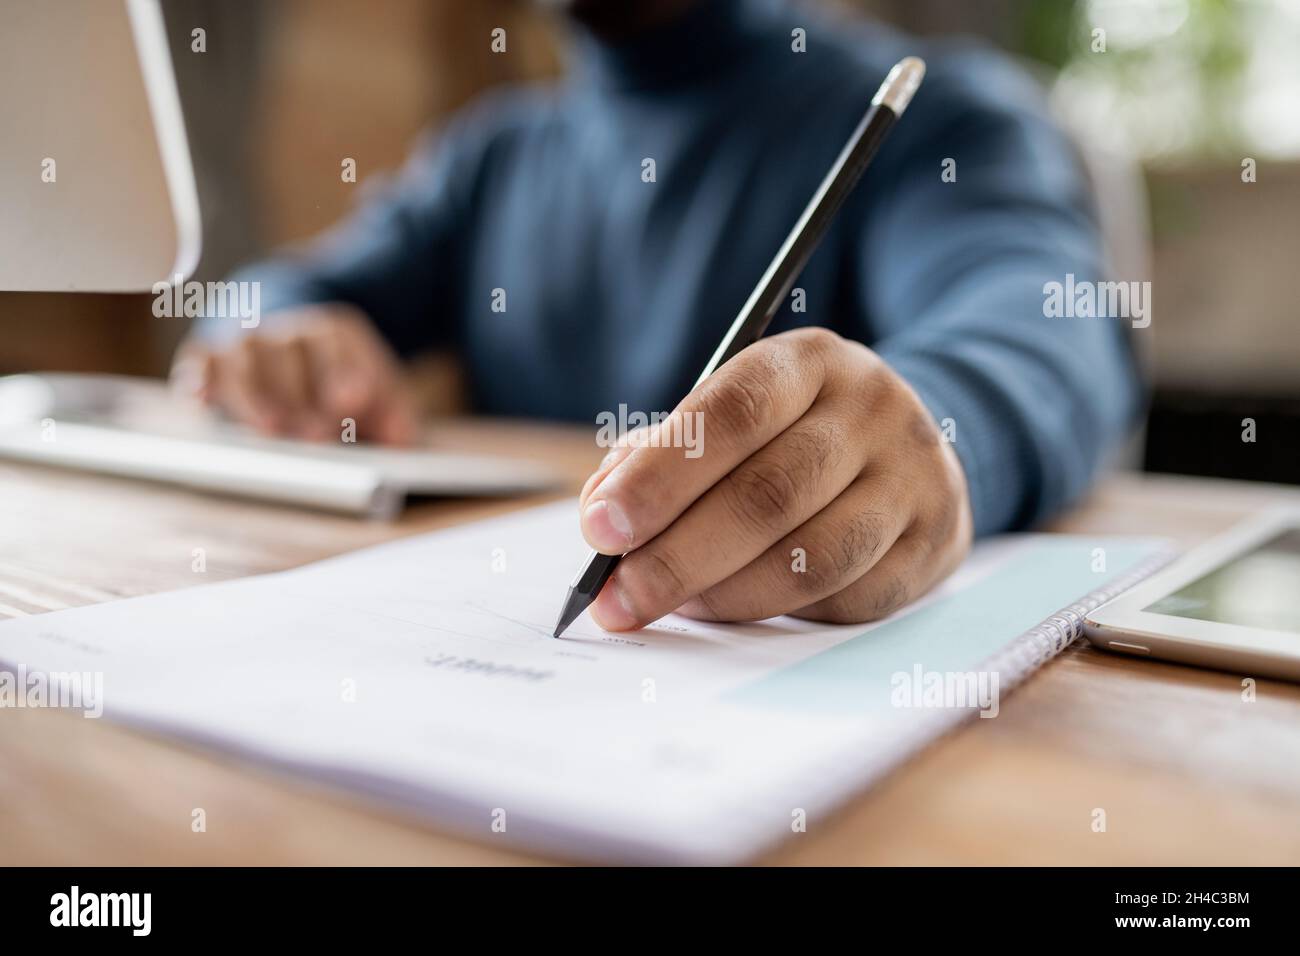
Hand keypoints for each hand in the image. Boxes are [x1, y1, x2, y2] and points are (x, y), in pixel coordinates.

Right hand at [170, 304, 417, 443]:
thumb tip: (399, 439)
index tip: (350, 400)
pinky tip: (199, 398)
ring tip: (272, 430)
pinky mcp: (210, 357)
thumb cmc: (341, 385)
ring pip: (244, 358)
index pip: (334, 341)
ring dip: (257, 397)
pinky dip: (198, 377)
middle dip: (302, 395)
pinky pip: (200, 361)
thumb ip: (395, 414)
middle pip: (289, 352)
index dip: (341, 370)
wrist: (295, 351)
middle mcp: (288, 330)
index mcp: (334, 331)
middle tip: (318, 433)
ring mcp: (247, 342)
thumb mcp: (380, 395)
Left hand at [578, 327, 971, 628]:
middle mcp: (872, 411)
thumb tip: (601, 513)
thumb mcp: (730, 415)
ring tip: (676, 606)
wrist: (907, 448)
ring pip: (812, 559)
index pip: (732, 414)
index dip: (660, 476)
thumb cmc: (788, 435)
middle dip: (678, 557)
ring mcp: (913, 479)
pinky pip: (848, 599)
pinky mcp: (934, 545)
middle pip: (768, 495)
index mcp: (809, 362)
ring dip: (726, 596)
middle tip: (617, 599)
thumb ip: (658, 455)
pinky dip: (780, 613)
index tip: (600, 528)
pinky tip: (738, 608)